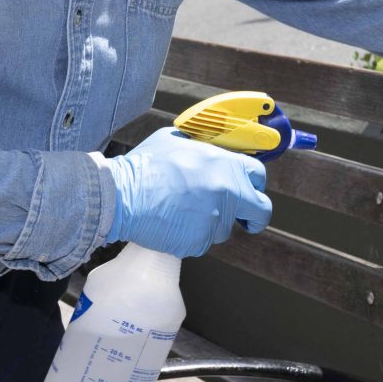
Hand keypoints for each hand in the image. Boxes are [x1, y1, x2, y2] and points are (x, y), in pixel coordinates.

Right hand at [103, 128, 271, 257]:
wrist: (122, 195)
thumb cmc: (145, 166)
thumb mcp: (176, 139)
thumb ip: (201, 147)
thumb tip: (207, 149)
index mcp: (226, 165)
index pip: (259, 176)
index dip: (255, 183)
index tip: (251, 190)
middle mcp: (227, 193)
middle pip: (260, 211)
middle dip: (254, 216)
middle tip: (247, 219)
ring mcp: (215, 220)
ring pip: (224, 228)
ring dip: (211, 223)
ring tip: (182, 212)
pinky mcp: (199, 241)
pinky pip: (202, 241)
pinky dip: (190, 235)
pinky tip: (172, 223)